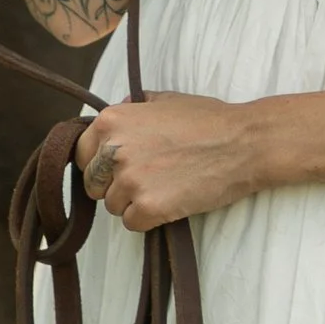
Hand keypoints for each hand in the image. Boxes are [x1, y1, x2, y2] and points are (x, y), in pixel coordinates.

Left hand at [75, 92, 269, 231]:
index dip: (100, 164)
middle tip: (147, 179)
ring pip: (113, 206)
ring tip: (165, 188)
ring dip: (134, 203)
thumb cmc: (209, 120)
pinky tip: (171, 202)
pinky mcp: (148, 207)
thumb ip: (134, 107)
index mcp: (111, 121)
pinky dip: (149, 219)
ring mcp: (130, 180)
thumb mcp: (165, 100)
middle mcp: (113, 149)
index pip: (81, 155)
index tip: (119, 167)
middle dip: (114, 185)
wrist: (243, 143)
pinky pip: (132, 223)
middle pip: (93, 184)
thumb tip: (119, 110)